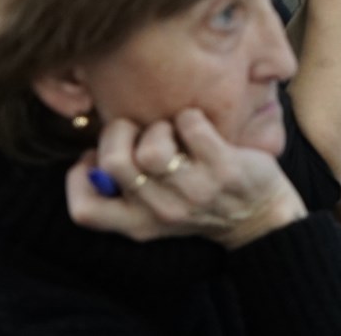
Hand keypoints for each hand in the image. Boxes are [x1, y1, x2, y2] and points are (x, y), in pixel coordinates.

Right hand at [67, 110, 306, 249]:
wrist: (261, 215)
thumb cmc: (202, 202)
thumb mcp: (159, 212)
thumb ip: (129, 192)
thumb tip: (95, 154)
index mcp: (139, 224)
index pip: (86, 211)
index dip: (78, 178)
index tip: (94, 158)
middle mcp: (163, 210)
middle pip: (114, 164)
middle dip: (117, 133)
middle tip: (137, 129)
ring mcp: (195, 190)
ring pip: (151, 148)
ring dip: (158, 126)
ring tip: (171, 129)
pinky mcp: (224, 167)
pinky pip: (191, 126)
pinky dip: (190, 116)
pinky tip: (196, 123)